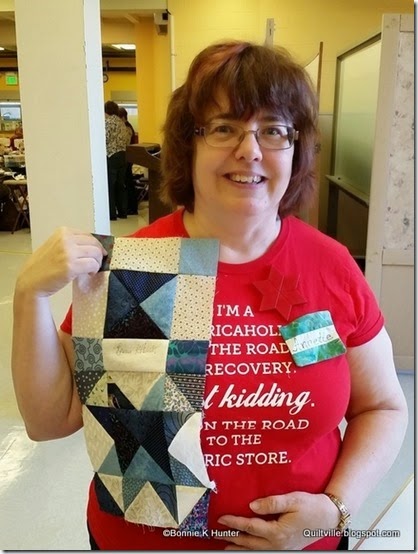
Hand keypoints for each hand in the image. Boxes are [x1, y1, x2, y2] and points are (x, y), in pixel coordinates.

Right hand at [16, 227, 106, 296]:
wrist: (31, 281)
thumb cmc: (43, 266)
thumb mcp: (55, 246)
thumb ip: (72, 243)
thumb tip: (93, 246)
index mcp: (62, 232)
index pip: (88, 235)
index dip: (96, 245)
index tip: (98, 253)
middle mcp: (65, 239)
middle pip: (94, 243)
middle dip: (99, 254)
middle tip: (96, 262)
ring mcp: (68, 252)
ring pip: (96, 253)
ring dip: (97, 263)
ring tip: (90, 269)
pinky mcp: (71, 266)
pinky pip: (93, 265)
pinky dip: (94, 270)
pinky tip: (89, 273)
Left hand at [216, 492, 339, 549]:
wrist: (330, 517)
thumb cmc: (312, 506)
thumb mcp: (292, 500)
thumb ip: (271, 503)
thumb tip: (252, 506)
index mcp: (278, 532)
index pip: (250, 527)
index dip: (235, 522)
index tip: (222, 519)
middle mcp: (278, 544)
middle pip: (250, 542)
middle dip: (232, 538)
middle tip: (217, 535)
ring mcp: (282, 548)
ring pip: (256, 550)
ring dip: (240, 547)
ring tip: (227, 545)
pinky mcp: (286, 548)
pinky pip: (264, 551)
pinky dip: (253, 549)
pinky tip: (248, 546)